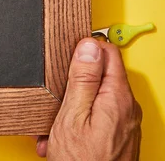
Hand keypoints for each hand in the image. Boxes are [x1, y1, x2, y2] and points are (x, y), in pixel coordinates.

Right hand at [36, 38, 141, 159]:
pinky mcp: (119, 136)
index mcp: (117, 97)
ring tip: (57, 125)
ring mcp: (125, 123)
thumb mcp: (72, 115)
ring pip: (96, 98)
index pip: (107, 52)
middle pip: (100, 75)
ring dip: (72, 107)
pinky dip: (78, 122)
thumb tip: (88, 46)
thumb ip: (82, 78)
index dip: (85, 51)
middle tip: (57, 98)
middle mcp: (127, 108)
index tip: (68, 60)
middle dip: (74, 84)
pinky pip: (98, 117)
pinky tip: (64, 137)